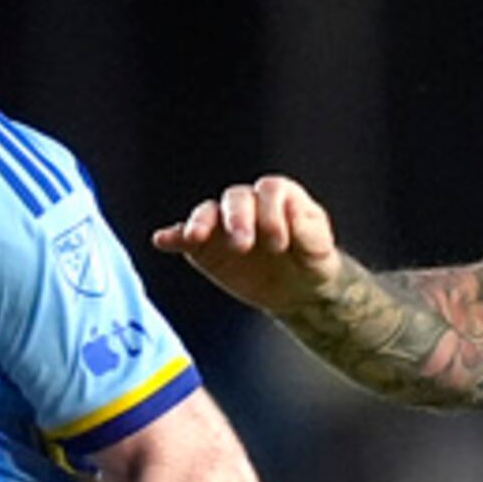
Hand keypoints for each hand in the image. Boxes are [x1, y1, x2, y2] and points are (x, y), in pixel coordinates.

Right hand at [152, 174, 344, 317]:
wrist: (299, 289)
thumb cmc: (312, 260)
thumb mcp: (320, 247)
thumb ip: (307, 229)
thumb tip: (291, 214)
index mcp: (278, 197)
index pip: (269, 191)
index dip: (272, 214)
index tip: (280, 244)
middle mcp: (248, 204)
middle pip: (235, 198)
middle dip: (237, 219)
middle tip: (242, 245)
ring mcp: (224, 225)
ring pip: (207, 213)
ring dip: (200, 223)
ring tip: (195, 237)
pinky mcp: (207, 248)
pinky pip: (185, 238)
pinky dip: (173, 237)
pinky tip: (162, 240)